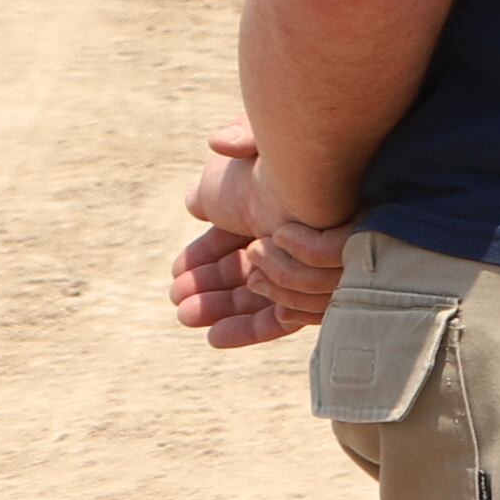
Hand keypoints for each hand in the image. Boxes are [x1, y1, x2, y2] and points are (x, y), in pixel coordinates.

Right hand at [168, 118, 348, 347]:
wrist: (322, 175)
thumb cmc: (273, 163)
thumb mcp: (232, 169)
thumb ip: (214, 185)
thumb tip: (196, 203)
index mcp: (270, 204)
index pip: (232, 240)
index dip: (203, 259)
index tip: (176, 273)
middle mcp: (291, 234)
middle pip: (245, 271)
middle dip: (208, 289)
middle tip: (179, 302)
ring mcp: (308, 261)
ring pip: (262, 295)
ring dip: (222, 309)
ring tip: (186, 316)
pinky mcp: (323, 288)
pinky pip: (288, 317)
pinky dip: (251, 328)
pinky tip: (214, 337)